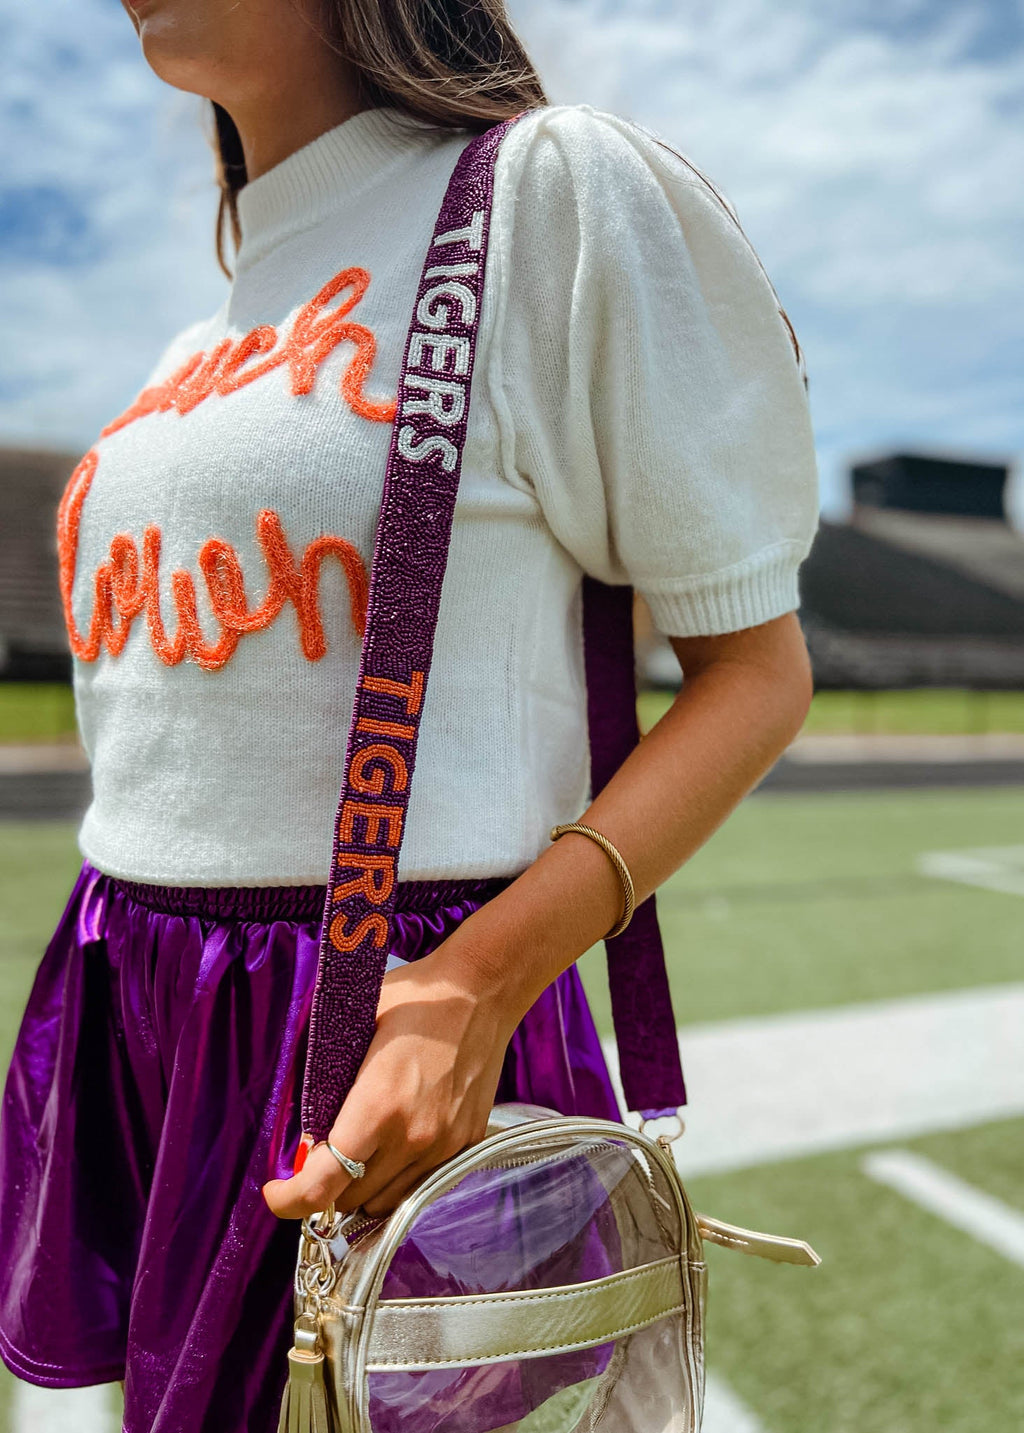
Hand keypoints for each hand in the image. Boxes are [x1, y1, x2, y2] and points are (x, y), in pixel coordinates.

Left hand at [261, 947, 513, 1219]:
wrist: (482, 991)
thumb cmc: (414, 999)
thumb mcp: (353, 1024)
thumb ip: (322, 1077)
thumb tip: (297, 1121)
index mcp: (378, 1106)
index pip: (323, 1185)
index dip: (290, 1200)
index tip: (277, 1190)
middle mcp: (413, 1137)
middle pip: (351, 1199)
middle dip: (327, 1185)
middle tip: (318, 1157)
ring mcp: (444, 1145)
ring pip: (387, 1200)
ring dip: (364, 1186)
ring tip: (357, 1153)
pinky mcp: (467, 1142)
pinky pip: (421, 1182)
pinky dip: (399, 1176)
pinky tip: (393, 1143)